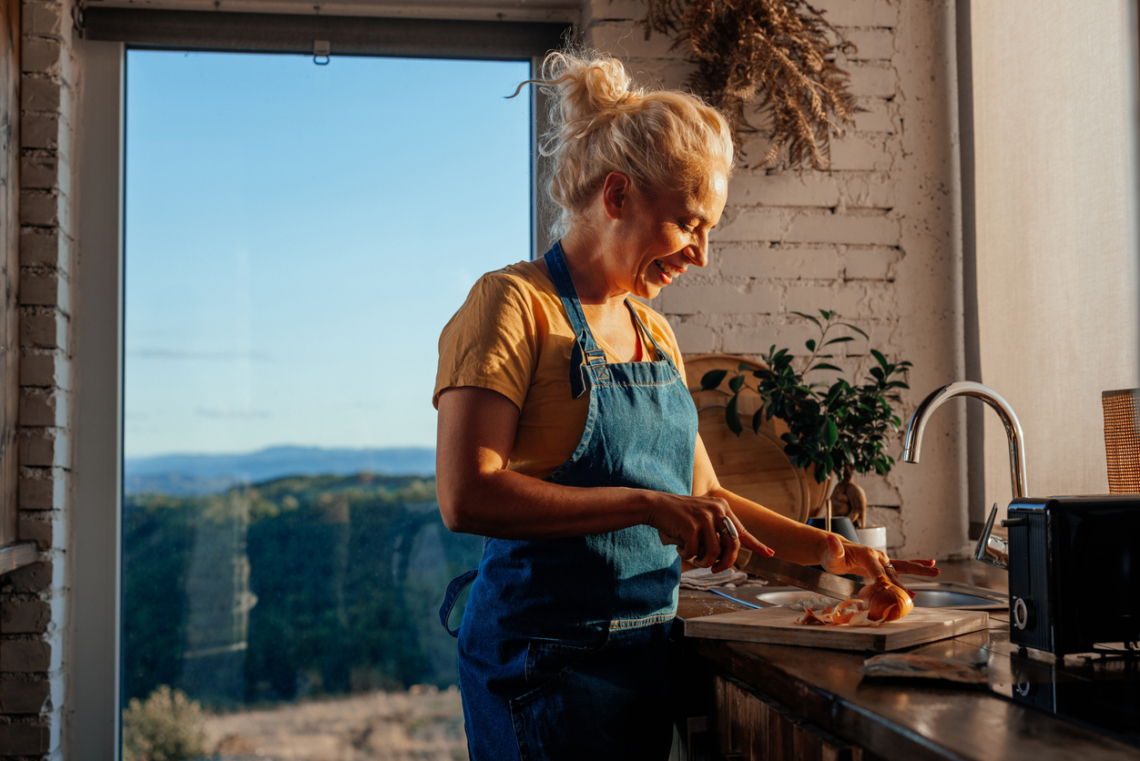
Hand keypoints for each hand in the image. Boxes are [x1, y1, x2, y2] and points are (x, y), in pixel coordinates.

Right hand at [649, 492, 772, 572]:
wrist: (656, 505)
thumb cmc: (679, 516)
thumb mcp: (703, 518)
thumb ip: (716, 531)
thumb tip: (728, 554)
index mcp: (723, 508)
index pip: (743, 531)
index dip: (757, 545)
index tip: (770, 554)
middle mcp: (717, 511)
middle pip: (732, 545)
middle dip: (726, 562)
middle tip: (715, 570)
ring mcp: (705, 517)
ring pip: (714, 552)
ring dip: (703, 562)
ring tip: (694, 560)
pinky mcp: (691, 525)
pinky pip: (694, 551)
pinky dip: (686, 555)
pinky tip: (679, 549)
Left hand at [817, 534, 939, 590]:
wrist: (835, 550)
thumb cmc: (833, 556)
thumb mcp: (831, 554)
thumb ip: (834, 548)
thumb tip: (832, 539)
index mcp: (866, 554)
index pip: (876, 570)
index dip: (883, 580)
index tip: (890, 590)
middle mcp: (877, 555)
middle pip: (893, 571)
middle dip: (902, 584)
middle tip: (911, 597)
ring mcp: (883, 559)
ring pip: (903, 566)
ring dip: (920, 570)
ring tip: (936, 571)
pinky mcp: (885, 564)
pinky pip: (902, 566)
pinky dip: (917, 565)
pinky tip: (930, 564)